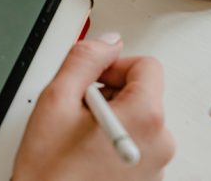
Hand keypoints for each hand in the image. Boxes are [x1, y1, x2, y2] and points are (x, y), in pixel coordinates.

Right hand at [13, 34, 173, 180]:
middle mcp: (160, 142)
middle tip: (76, 110)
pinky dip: (113, 140)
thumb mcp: (56, 100)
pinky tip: (85, 153)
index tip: (91, 78)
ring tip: (77, 136)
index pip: (147, 66)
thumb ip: (84, 60)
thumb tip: (105, 43)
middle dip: (109, 93)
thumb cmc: (50, 172)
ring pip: (137, 119)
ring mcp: (156, 166)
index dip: (113, 65)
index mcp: (145, 117)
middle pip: (143, 93)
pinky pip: (136, 145)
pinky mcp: (146, 180)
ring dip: (109, 118)